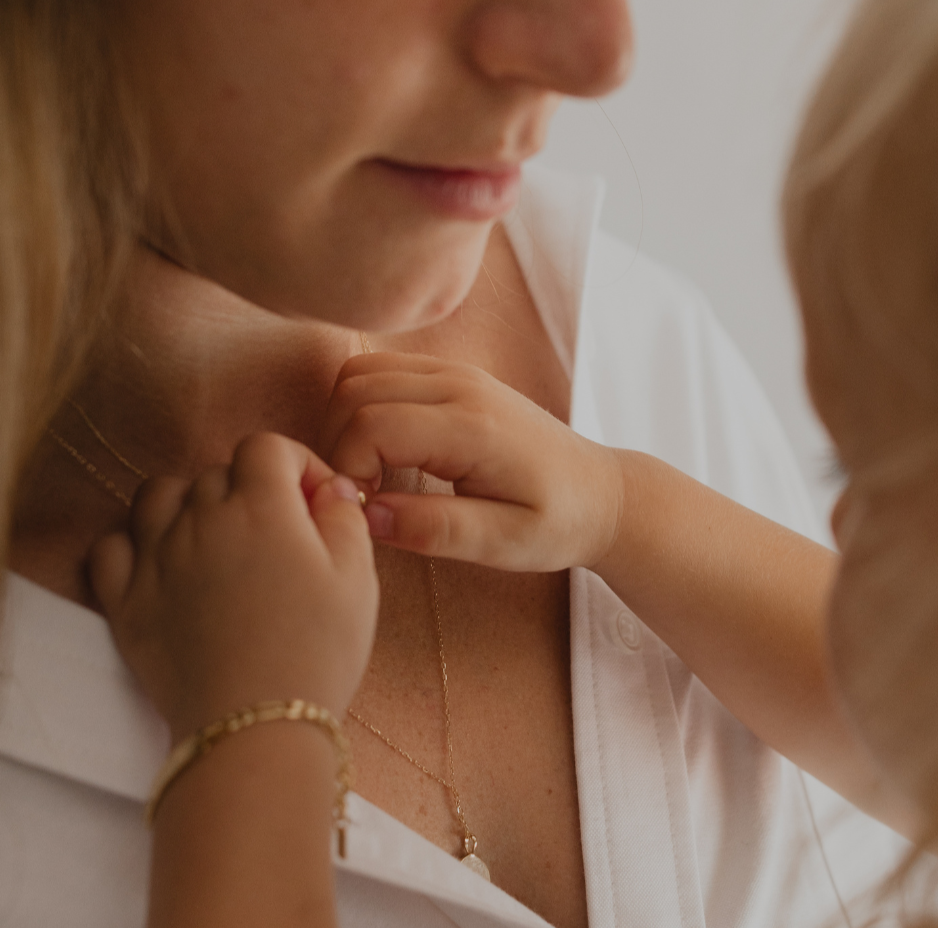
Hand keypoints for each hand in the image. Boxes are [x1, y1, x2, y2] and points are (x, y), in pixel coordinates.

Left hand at [90, 432, 378, 742]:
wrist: (255, 726)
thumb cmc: (316, 654)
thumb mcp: (358, 582)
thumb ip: (345, 521)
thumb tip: (331, 492)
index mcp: (261, 507)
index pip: (267, 447)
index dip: (297, 464)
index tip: (317, 501)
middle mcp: (199, 519)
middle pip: (216, 471)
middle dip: (250, 489)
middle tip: (278, 534)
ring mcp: (155, 558)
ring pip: (157, 496)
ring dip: (186, 503)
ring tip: (214, 537)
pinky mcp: (125, 601)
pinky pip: (110, 545)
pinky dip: (132, 544)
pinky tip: (161, 563)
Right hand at [322, 353, 625, 571]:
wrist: (600, 492)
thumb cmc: (557, 522)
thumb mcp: (503, 545)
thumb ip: (435, 530)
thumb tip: (367, 516)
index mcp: (473, 426)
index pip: (370, 424)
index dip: (347, 470)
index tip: (362, 512)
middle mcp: (461, 384)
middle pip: (354, 390)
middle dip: (337, 446)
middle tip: (357, 498)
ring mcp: (456, 371)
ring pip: (360, 373)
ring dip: (344, 424)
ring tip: (367, 477)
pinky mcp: (452, 374)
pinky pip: (381, 372)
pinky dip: (361, 408)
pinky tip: (382, 455)